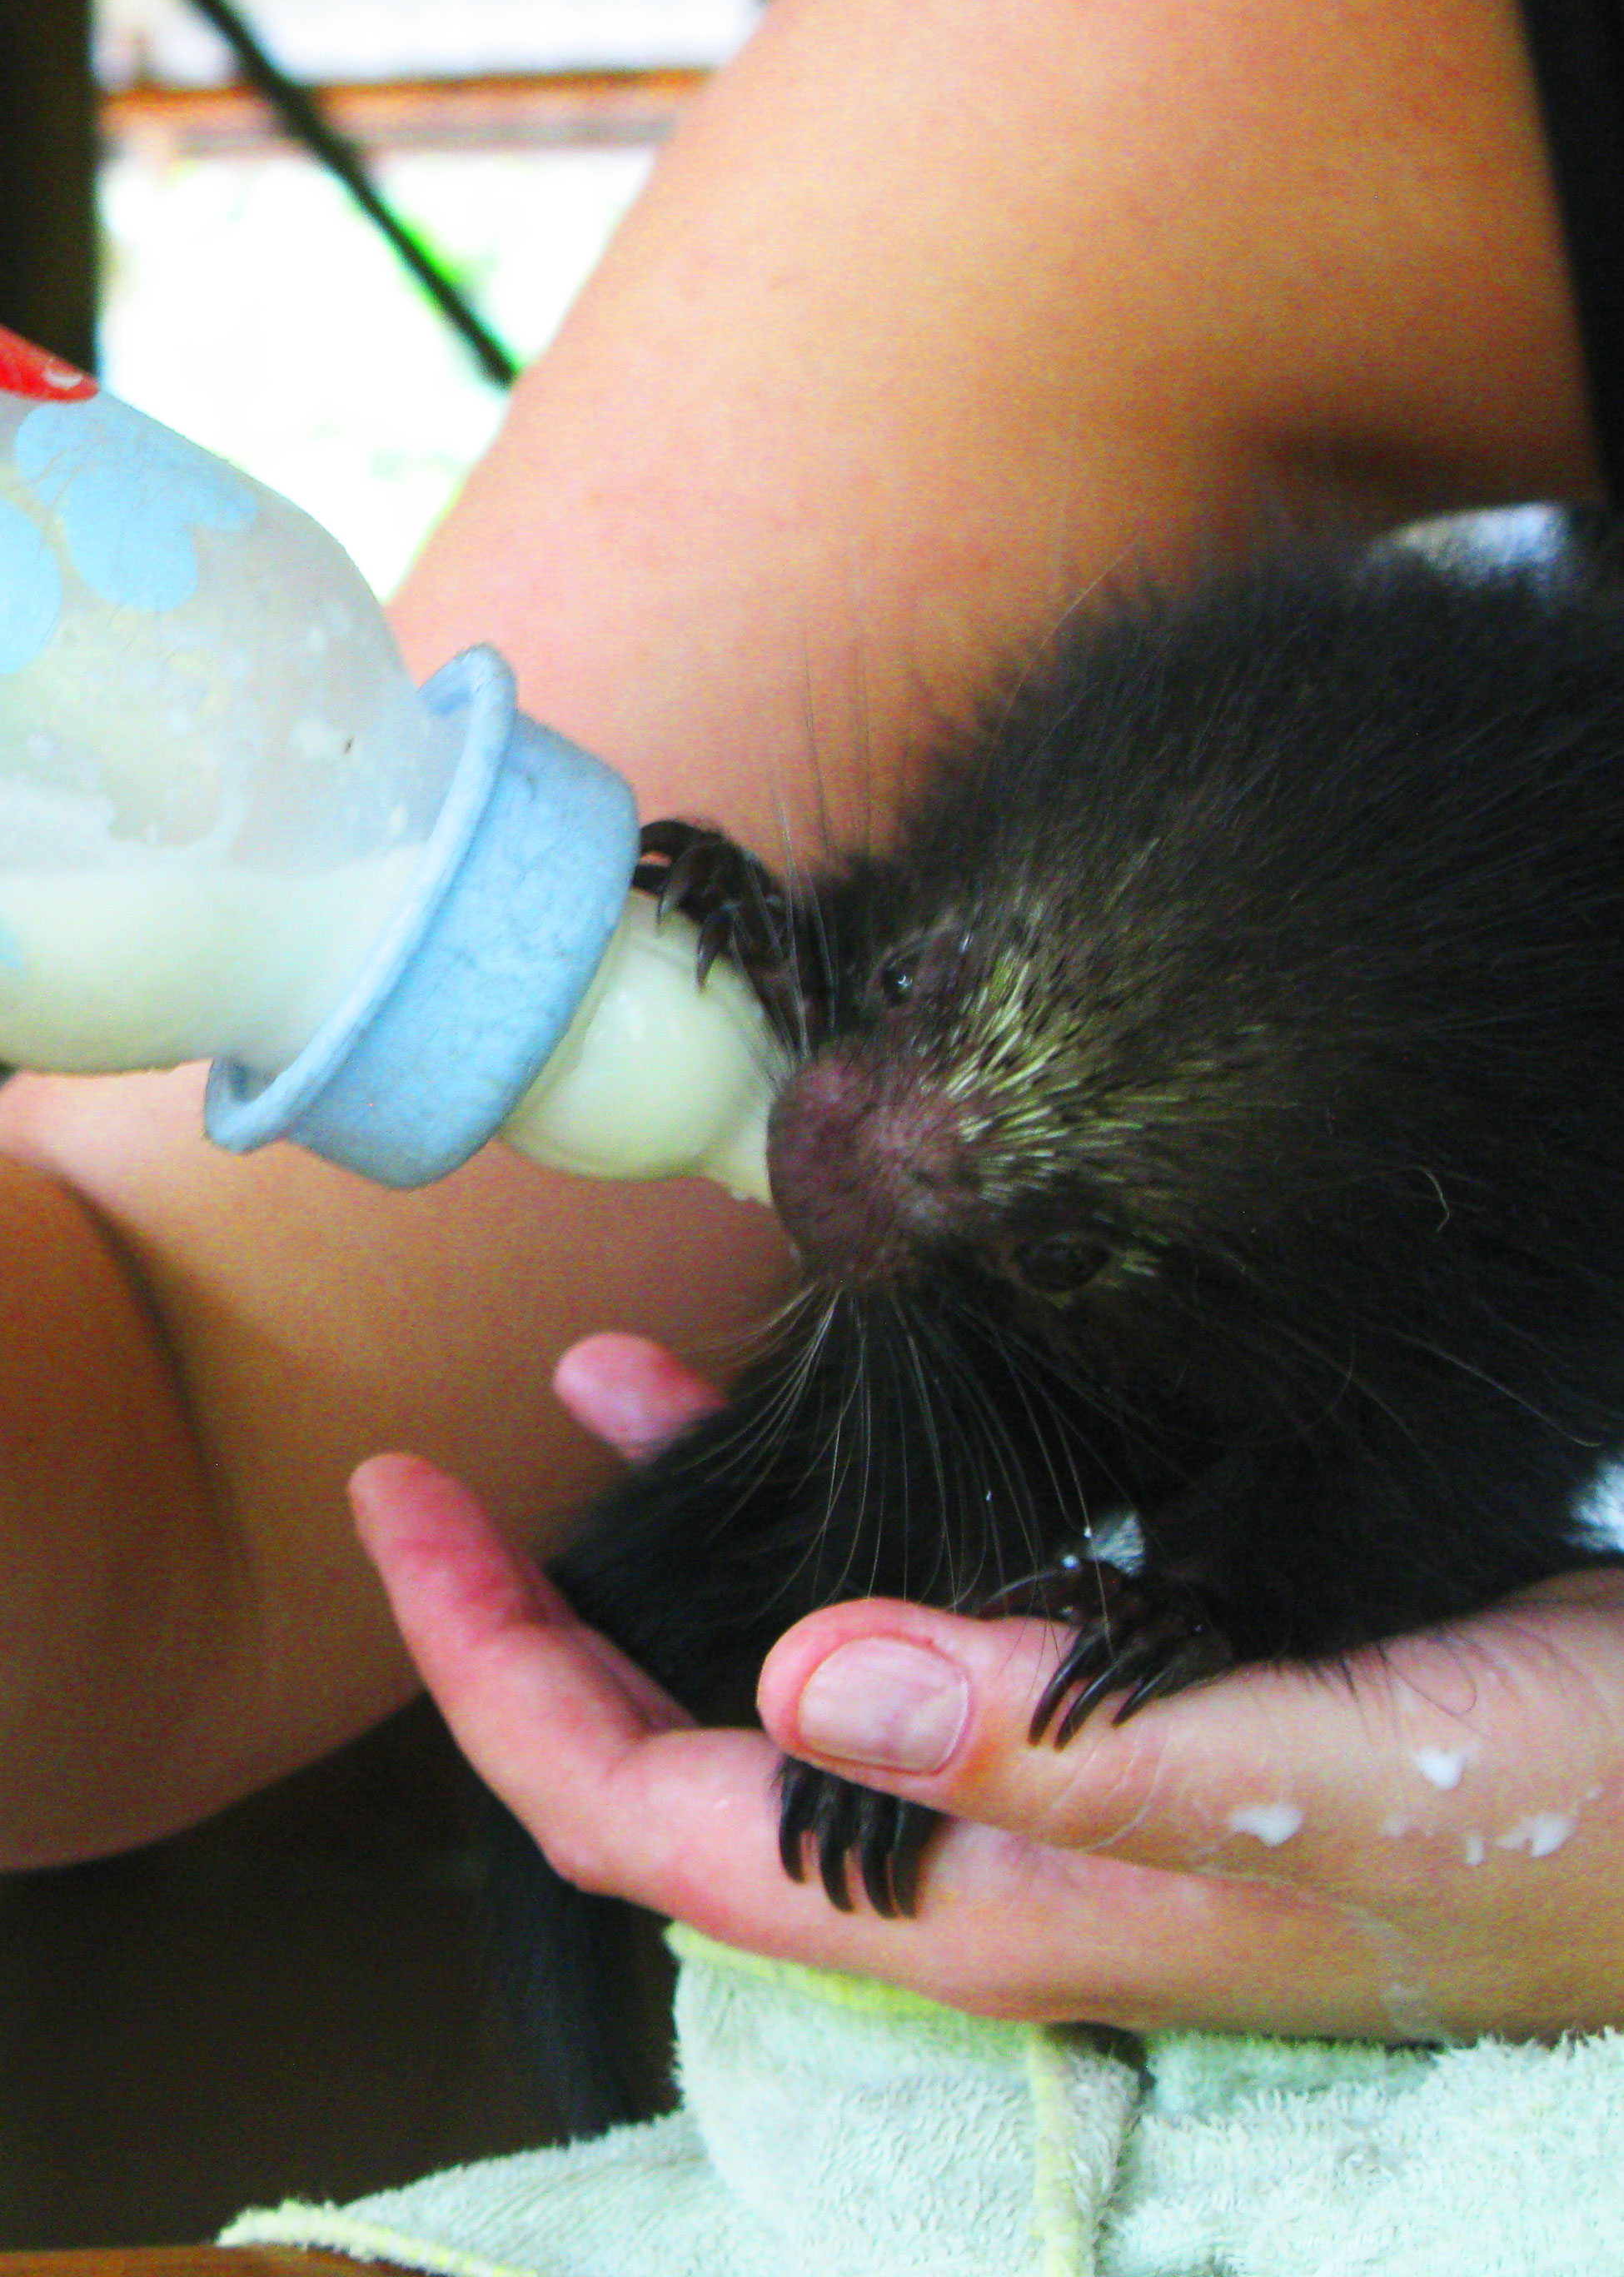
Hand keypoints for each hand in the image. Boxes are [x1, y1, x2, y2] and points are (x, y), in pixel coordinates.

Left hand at [350, 1336, 1623, 2042]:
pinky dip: (825, 1514)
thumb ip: (1064, 1747)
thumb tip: (804, 1671)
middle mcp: (981, 1856)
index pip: (653, 1815)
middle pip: (679, 1762)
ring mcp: (1042, 1784)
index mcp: (984, 1899)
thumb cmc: (1552, 1814)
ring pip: (787, 1675)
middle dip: (537, 1626)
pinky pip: (910, 1614)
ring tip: (575, 1396)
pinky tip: (790, 1412)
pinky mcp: (1117, 1700)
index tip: (403, 1517)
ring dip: (670, 1549)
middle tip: (428, 1478)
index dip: (500, 1681)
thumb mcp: (1312, 1771)